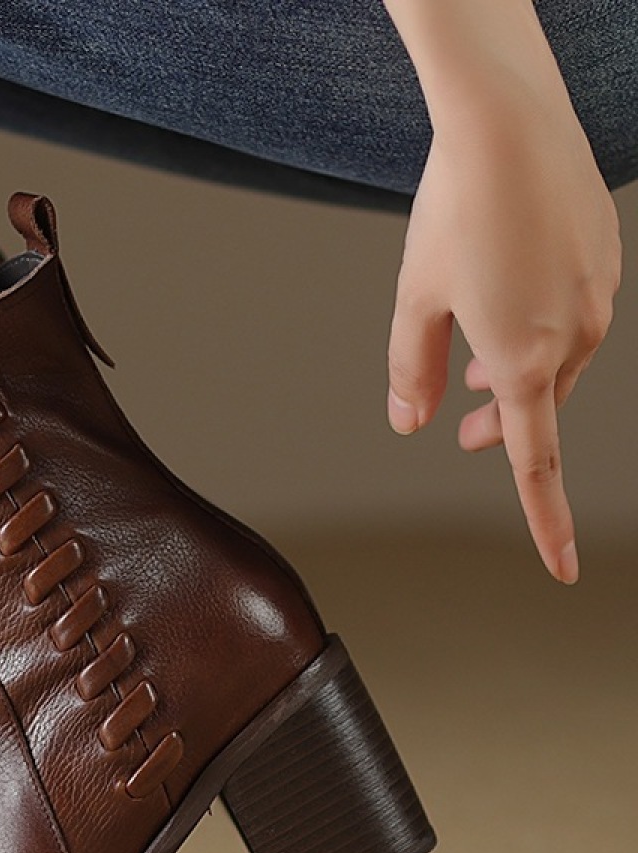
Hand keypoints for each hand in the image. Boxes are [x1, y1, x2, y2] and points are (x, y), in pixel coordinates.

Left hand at [386, 90, 620, 583]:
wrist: (509, 120)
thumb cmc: (457, 209)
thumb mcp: (413, 302)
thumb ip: (412, 371)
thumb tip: (410, 422)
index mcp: (524, 358)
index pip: (536, 462)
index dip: (546, 522)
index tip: (560, 568)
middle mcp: (574, 334)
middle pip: (539, 405)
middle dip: (502, 428)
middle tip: (466, 433)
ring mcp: (598, 293)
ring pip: (558, 358)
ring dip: (518, 375)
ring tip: (479, 368)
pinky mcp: (606, 257)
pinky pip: (574, 312)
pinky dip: (538, 327)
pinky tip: (508, 300)